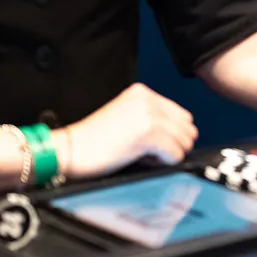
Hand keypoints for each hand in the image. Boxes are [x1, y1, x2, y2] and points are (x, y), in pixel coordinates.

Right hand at [60, 83, 198, 180]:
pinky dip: (162, 163)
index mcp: (142, 92)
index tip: (152, 143)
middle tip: (148, 152)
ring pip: (184, 142)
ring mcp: (149, 116)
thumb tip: (181, 134)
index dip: (172, 135)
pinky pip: (175, 155)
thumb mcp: (125, 116)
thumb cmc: (92, 141)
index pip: (182, 115)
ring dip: (167, 155)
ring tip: (142, 155)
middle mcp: (148, 100)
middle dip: (173, 145)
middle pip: (187, 128)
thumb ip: (151, 117)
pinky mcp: (148, 134)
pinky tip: (141, 160)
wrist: (69, 151)